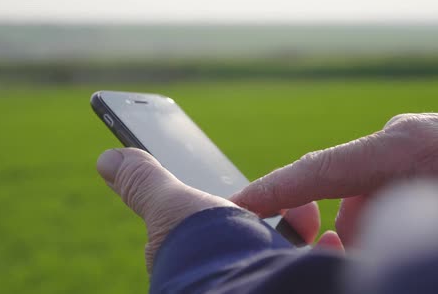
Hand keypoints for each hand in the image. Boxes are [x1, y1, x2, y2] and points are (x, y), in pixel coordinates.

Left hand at [96, 148, 342, 272]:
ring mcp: (257, 279)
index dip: (237, 208)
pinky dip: (325, 251)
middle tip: (292, 203)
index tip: (254, 194)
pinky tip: (332, 240)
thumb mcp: (169, 206)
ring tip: (310, 217)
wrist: (252, 289)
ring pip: (286, 252)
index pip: (216, 226)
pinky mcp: (289, 284)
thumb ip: (144, 184)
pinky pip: (312, 267)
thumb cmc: (204, 248)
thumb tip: (106, 158)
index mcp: (196, 258)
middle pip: (255, 237)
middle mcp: (226, 273)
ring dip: (300, 230)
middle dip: (276, 214)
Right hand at [230, 113, 437, 245]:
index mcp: (407, 147)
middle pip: (340, 190)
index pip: (321, 169)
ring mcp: (413, 149)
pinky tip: (408, 243)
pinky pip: (387, 197)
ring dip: (368, 234)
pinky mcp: (424, 159)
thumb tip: (351, 239)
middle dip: (334, 232)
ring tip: (395, 257)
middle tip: (343, 265)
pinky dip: (387, 225)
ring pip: (366, 200)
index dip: (273, 190)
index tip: (234, 208)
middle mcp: (402, 142)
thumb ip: (408, 226)